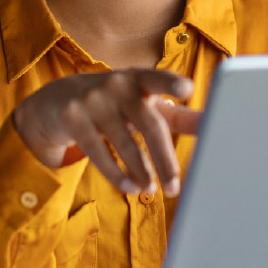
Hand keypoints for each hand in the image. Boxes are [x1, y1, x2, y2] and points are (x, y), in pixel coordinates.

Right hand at [13, 69, 201, 195]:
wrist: (57, 99)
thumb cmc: (114, 102)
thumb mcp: (143, 103)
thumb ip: (177, 115)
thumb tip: (210, 124)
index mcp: (139, 78)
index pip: (157, 78)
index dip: (172, 82)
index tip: (187, 88)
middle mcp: (116, 84)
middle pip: (148, 124)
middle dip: (164, 158)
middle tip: (175, 187)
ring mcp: (92, 100)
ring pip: (124, 143)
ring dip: (141, 171)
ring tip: (152, 190)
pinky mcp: (72, 118)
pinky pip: (98, 153)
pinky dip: (116, 174)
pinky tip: (130, 187)